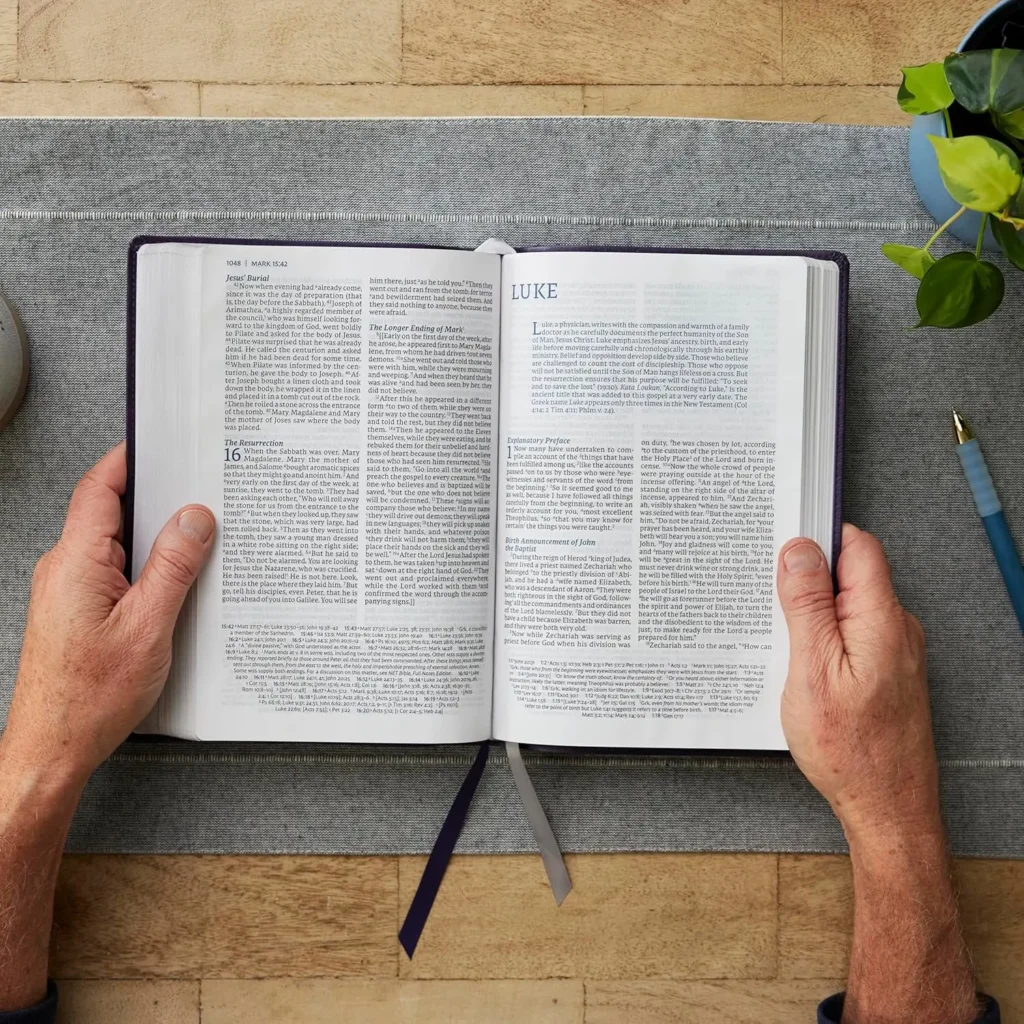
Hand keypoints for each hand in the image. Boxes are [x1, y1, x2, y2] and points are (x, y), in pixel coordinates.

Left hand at [1, 443, 214, 789]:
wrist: (52, 749)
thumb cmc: (88, 699)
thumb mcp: (147, 628)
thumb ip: (173, 567)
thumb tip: (193, 519)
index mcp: (76, 563)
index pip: (99, 489)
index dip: (129, 460)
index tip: (160, 443)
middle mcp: (65, 570)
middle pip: (110, 512)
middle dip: (155, 499)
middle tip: (195, 493)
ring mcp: (68, 591)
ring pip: (115, 545)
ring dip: (153, 540)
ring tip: (193, 545)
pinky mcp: (77, 611)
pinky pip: (114, 573)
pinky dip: (145, 569)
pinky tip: (172, 587)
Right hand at [776, 523, 939, 841]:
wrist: (886, 807)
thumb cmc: (851, 750)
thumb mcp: (812, 670)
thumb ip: (807, 605)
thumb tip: (799, 552)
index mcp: (880, 618)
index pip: (857, 546)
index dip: (817, 537)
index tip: (780, 542)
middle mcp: (894, 628)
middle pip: (850, 573)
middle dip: (806, 577)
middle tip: (768, 597)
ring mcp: (892, 650)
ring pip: (846, 605)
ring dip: (810, 612)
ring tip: (780, 638)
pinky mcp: (884, 671)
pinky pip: (850, 633)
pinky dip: (821, 637)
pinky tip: (798, 661)